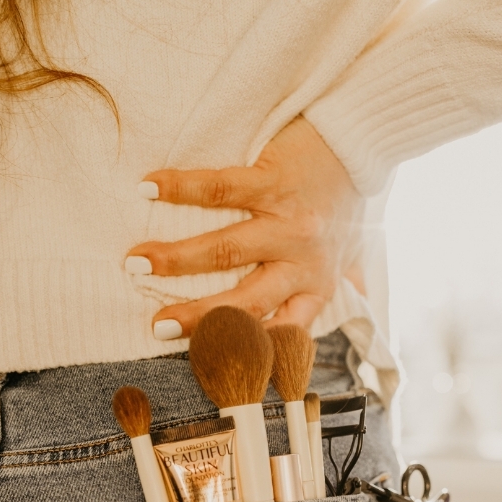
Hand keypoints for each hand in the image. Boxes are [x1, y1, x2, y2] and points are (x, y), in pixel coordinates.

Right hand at [125, 116, 364, 337]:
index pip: (280, 331)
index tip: (204, 360)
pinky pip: (221, 188)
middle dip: (197, 317)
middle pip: (244, 300)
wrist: (364, 141)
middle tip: (157, 325)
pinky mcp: (273, 180)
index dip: (243, 349)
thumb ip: (328, 294)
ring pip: (226, 249)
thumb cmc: (346, 205)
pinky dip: (181, 188)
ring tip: (137, 262)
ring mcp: (286, 222)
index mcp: (316, 287)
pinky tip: (148, 189)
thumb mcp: (346, 259)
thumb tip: (312, 334)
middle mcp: (301, 262)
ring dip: (177, 258)